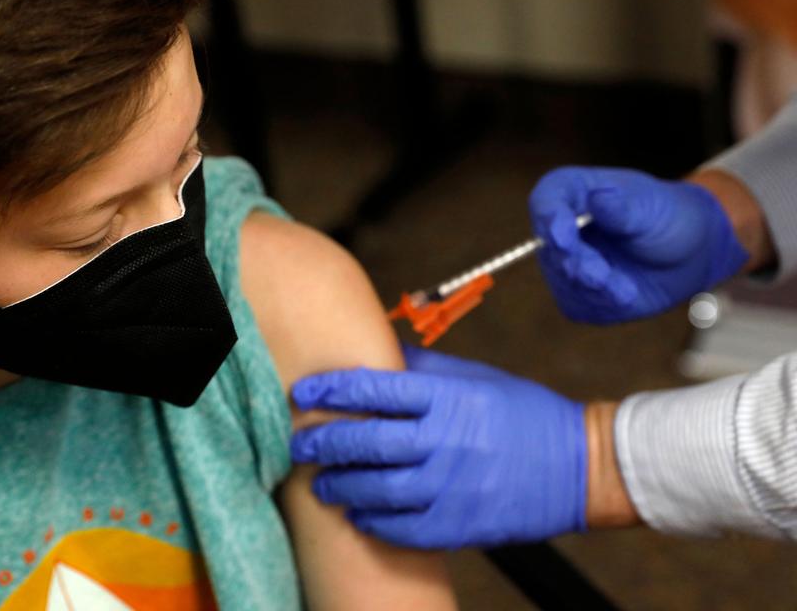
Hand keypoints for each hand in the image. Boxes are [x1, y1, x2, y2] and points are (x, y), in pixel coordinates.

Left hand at [290, 346, 586, 549]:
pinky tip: (358, 514)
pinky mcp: (462, 523)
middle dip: (324, 442)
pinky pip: (404, 528)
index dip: (331, 390)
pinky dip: (374, 522)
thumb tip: (377, 351)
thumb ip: (424, 370)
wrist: (580, 467)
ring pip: (378, 489)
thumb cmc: (523, 414)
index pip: (374, 389)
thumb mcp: (476, 377)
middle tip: (299, 444)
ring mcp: (453, 485)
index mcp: (449, 397)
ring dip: (341, 487)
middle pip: (367, 441)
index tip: (304, 393)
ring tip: (321, 484)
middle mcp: (446, 440)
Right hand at [529, 167, 748, 323]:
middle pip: (550, 248)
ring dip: (593, 290)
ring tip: (627, 291)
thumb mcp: (652, 206)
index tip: (563, 237)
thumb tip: (598, 198)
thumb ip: (624, 207)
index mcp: (571, 192)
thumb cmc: (667, 217)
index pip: (545, 201)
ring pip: (563, 281)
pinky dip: (602, 305)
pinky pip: (578, 305)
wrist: (689, 253)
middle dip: (576, 263)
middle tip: (601, 276)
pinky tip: (626, 294)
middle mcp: (559, 228)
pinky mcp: (577, 294)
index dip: (549, 219)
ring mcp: (564, 263)